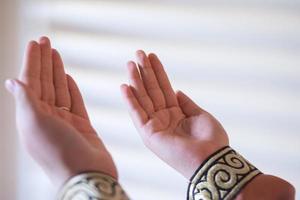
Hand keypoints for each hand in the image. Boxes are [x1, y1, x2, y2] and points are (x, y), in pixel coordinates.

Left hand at [5, 37, 116, 186]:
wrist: (86, 173)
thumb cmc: (58, 152)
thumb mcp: (34, 123)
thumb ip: (25, 100)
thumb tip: (11, 82)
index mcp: (31, 116)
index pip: (31, 82)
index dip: (33, 61)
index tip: (36, 44)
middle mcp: (46, 117)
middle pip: (44, 83)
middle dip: (44, 62)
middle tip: (46, 41)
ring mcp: (64, 121)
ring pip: (59, 90)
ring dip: (57, 71)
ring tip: (56, 54)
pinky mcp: (81, 125)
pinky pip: (74, 102)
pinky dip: (71, 89)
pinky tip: (68, 78)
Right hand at [121, 50, 228, 178]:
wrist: (211, 159)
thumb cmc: (211, 140)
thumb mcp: (200, 115)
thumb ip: (186, 103)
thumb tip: (176, 91)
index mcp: (176, 114)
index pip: (164, 88)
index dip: (158, 72)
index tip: (152, 57)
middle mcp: (163, 118)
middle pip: (152, 90)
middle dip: (145, 72)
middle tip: (139, 53)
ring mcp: (155, 126)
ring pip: (143, 98)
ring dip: (136, 81)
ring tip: (131, 63)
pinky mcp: (149, 134)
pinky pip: (137, 114)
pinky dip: (130, 101)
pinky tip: (125, 86)